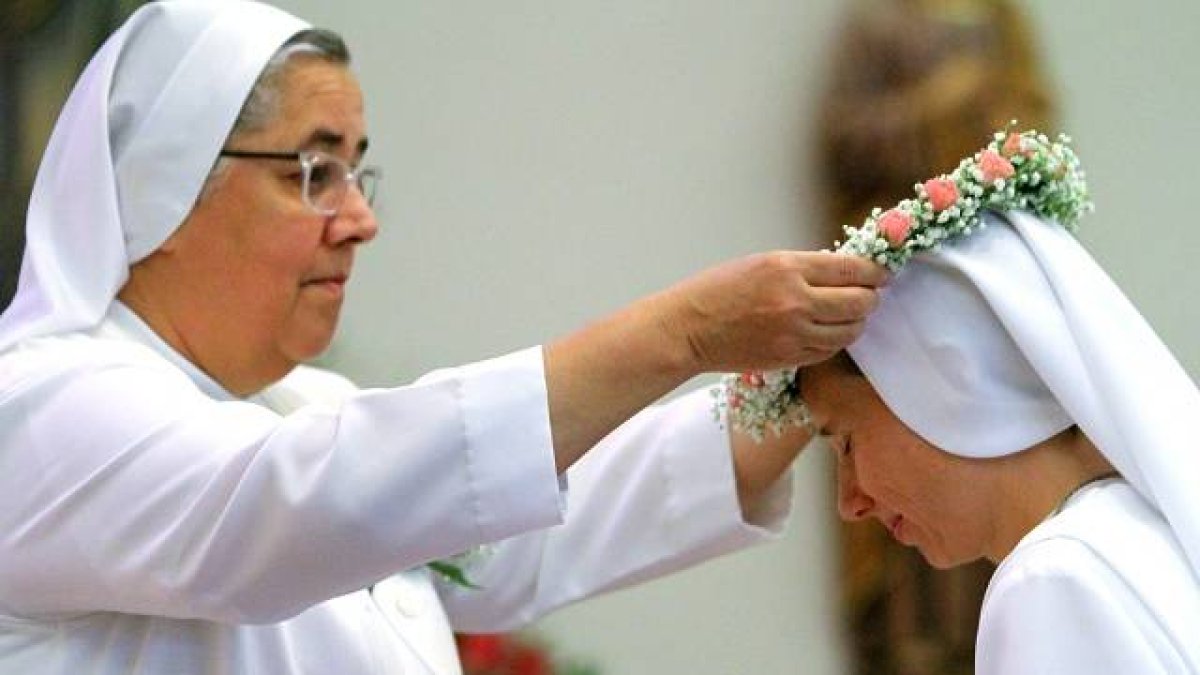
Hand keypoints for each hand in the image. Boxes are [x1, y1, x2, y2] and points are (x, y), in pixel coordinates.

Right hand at [658, 251, 885, 372]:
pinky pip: (828, 350)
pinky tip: (826, 332)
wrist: (688, 329)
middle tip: (870, 295)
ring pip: (849, 331)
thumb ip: (803, 267)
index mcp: (788, 268)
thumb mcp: (761, 263)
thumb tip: (844, 272)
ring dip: (856, 323)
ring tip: (849, 316)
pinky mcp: (788, 357)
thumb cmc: (719, 291)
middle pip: (860, 302)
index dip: (875, 272)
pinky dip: (834, 340)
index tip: (882, 274)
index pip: (852, 269)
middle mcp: (795, 300)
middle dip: (871, 298)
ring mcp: (793, 333)